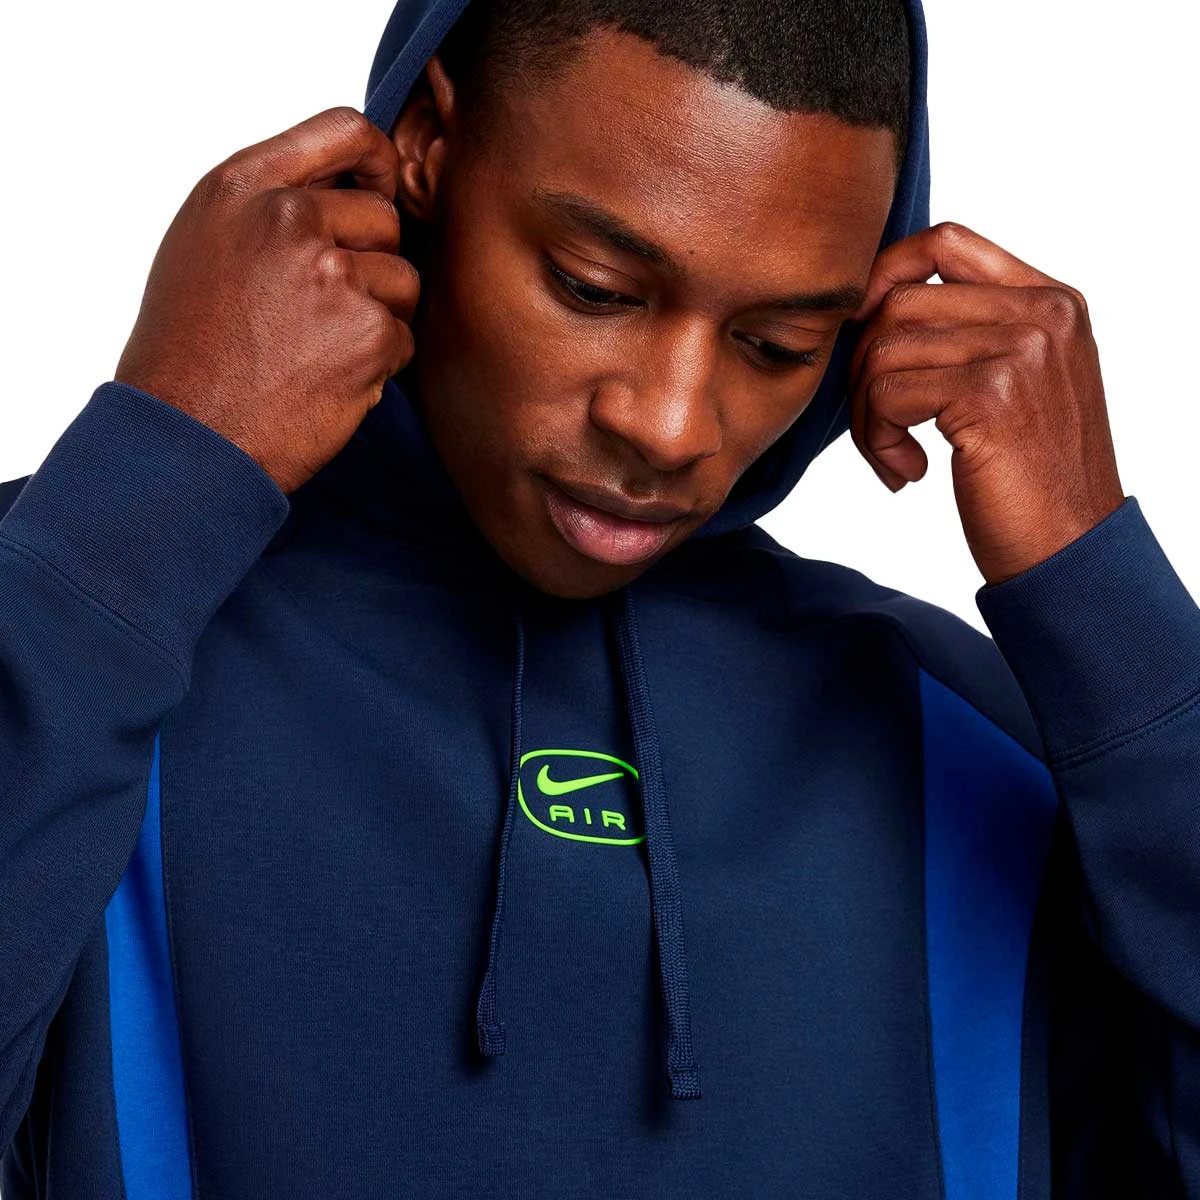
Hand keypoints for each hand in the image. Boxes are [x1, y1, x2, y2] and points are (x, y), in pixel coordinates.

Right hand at [114, 106, 418, 494]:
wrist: (188, 437)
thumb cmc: (190, 351)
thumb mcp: (206, 246)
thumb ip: (270, 206)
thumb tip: (344, 189)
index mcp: (245, 188)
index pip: (343, 130)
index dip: (376, 160)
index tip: (380, 187)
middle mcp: (290, 220)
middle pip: (383, 217)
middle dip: (371, 263)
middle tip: (322, 312)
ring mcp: (334, 275)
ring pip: (402, 279)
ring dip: (378, 316)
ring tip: (317, 349)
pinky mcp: (368, 333)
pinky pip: (404, 337)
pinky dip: (378, 364)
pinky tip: (327, 380)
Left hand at [845, 221, 1125, 585]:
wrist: (1072, 549)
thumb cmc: (1032, 479)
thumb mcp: (1019, 385)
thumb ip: (971, 334)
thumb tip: (875, 304)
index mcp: (1051, 300)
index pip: (945, 242)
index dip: (883, 275)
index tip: (860, 330)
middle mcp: (1042, 312)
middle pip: (899, 300)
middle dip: (863, 367)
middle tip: (877, 426)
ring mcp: (1021, 347)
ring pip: (883, 349)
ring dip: (868, 415)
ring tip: (895, 456)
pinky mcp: (991, 392)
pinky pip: (887, 393)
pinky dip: (878, 439)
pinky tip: (910, 472)